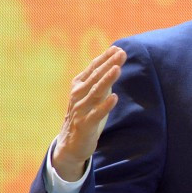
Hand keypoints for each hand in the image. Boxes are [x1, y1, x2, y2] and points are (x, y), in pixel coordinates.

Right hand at [52, 46, 126, 180]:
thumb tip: (115, 62)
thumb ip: (101, 80)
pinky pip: (96, 114)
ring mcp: (81, 110)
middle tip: (121, 53)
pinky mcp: (85, 125)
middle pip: (96, 77)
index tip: (118, 48)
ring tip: (117, 69)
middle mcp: (78, 95)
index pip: (94, 68)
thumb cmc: (85, 115)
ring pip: (96, 92)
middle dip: (109, 64)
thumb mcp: (92, 95)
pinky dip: (105, 106)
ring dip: (107, 80)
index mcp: (79, 85)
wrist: (70, 144)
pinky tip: (114, 97)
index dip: (105, 58)